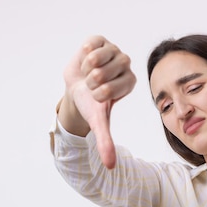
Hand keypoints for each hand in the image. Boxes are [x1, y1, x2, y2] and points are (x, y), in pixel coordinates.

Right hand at [63, 36, 135, 168]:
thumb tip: (110, 166)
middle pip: (102, 73)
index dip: (97, 94)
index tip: (97, 96)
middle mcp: (126, 64)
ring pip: (96, 59)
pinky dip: (83, 55)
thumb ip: (106, 141)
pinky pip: (90, 45)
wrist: (76, 88)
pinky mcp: (100, 40)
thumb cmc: (91, 104)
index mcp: (130, 82)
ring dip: (85, 69)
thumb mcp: (98, 122)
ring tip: (88, 73)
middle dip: (90, 82)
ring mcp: (114, 50)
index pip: (110, 89)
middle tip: (91, 84)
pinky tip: (85, 60)